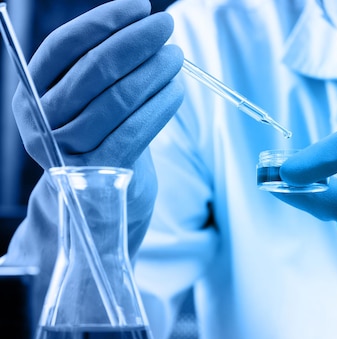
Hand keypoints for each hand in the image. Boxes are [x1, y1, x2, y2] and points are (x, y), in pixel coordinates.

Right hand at [13, 0, 183, 169]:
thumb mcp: (86, 98)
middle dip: (135, 43)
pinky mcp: (98, 171)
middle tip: (166, 26)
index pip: (62, 46)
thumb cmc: (97, 133)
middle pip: (93, 71)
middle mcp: (41, 120)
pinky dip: (160, 105)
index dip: (102, 22)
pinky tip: (176, 89)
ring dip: (153, 72)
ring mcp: (68, 149)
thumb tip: (141, 24)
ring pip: (117, 100)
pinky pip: (135, 130)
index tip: (138, 7)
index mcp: (30, 91)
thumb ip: (99, 65)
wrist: (96, 192)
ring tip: (175, 56)